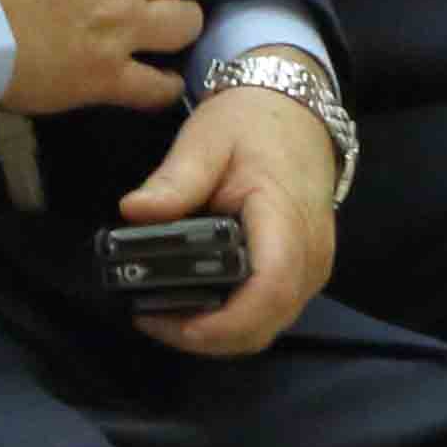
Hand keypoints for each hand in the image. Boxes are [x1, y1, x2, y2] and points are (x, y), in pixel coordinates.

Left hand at [111, 76, 336, 358]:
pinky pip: (271, 313)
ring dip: (217, 334)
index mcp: (287, 220)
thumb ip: (174, 180)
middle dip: (205, 336)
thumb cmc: (252, 123)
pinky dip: (232, 322)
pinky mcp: (304, 272)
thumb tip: (133, 211)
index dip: (220, 323)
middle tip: (150, 318)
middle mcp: (311, 255)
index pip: (267, 290)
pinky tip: (193, 305)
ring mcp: (313, 268)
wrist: (293, 110)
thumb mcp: (206, 141)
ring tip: (163, 313)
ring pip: (267, 327)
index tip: (164, 319)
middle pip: (264, 324)